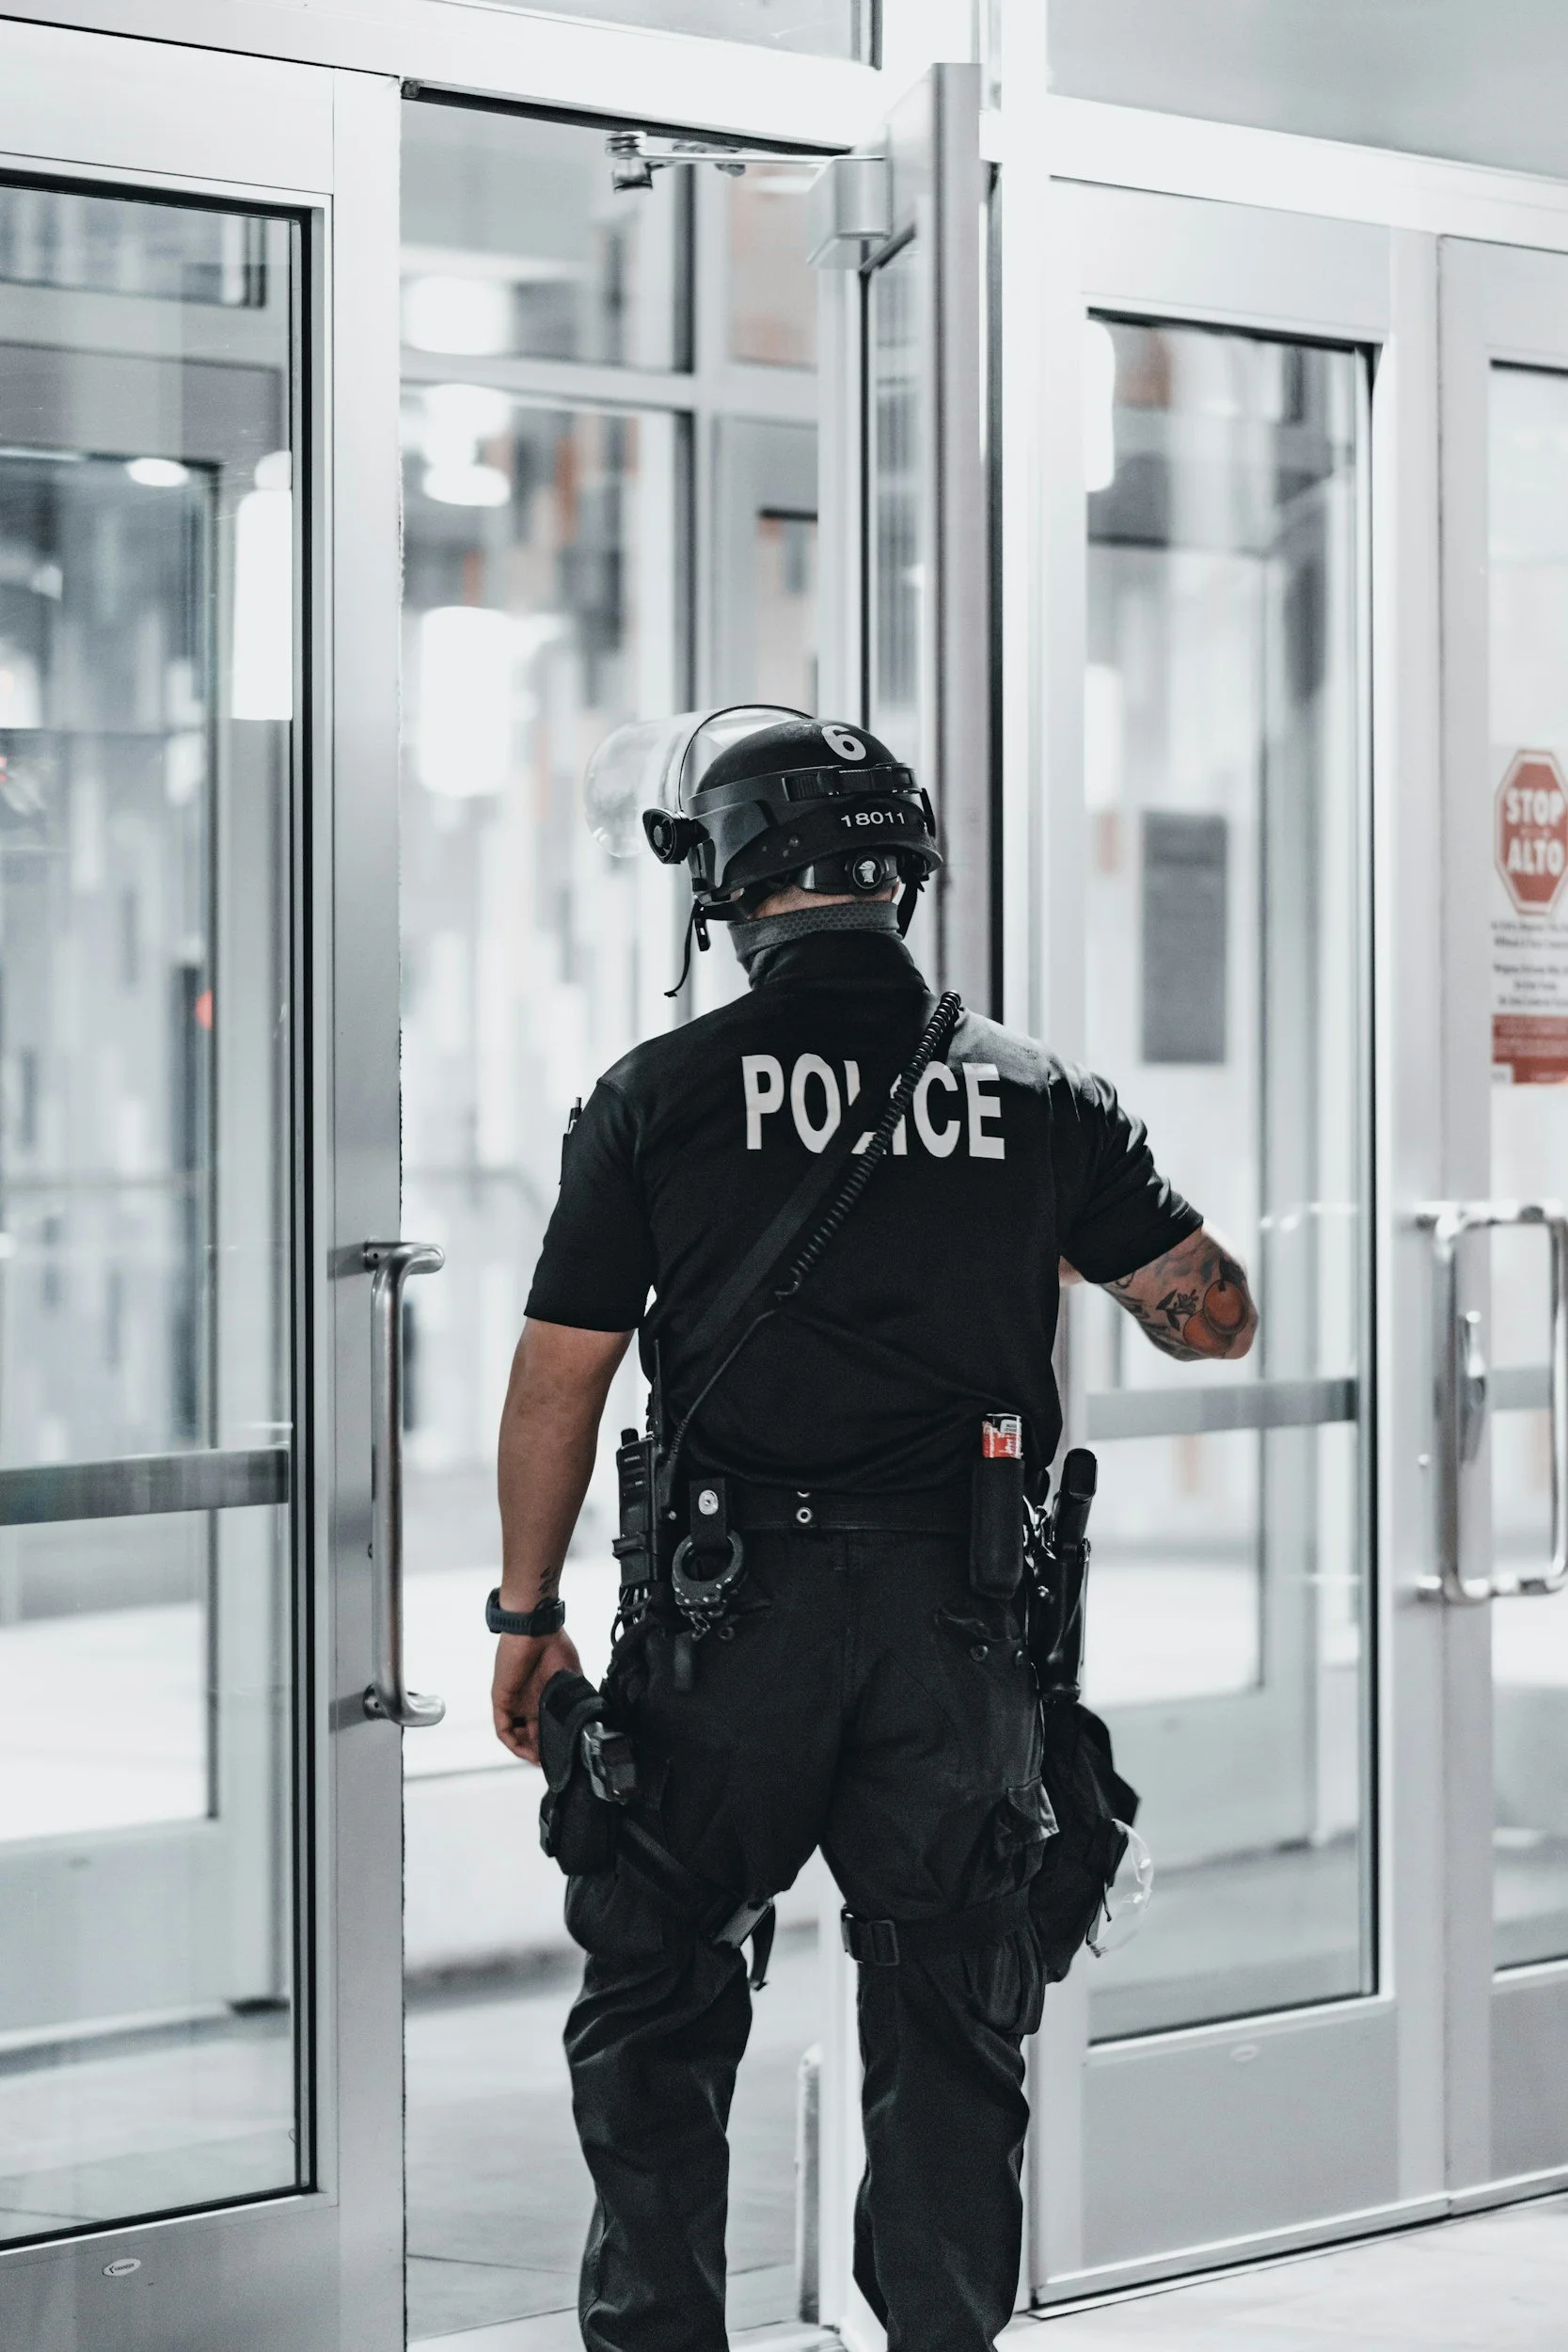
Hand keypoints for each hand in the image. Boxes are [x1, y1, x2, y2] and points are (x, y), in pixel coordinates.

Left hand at [491, 1629, 581, 1763]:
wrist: (536, 1629)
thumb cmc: (554, 1646)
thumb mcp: (572, 1678)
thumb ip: (575, 1699)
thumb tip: (588, 1719)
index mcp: (545, 1696)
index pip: (548, 1726)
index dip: (556, 1741)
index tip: (566, 1753)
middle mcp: (529, 1702)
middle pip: (532, 1735)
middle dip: (542, 1751)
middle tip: (553, 1763)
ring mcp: (515, 1702)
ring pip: (517, 1735)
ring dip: (527, 1751)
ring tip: (541, 1761)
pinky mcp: (502, 1700)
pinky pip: (504, 1729)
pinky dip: (514, 1743)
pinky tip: (526, 1751)